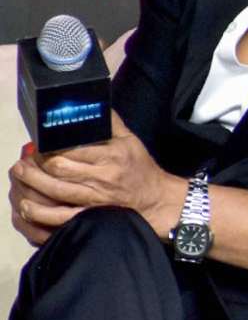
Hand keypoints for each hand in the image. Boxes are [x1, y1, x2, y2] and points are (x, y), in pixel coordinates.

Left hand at [11, 112, 177, 235]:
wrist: (155, 198)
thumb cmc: (140, 168)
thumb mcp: (130, 140)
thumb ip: (110, 122)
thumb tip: (93, 103)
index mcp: (112, 155)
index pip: (72, 148)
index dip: (49, 146)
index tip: (39, 143)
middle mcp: (104, 176)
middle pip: (59, 168)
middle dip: (37, 163)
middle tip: (26, 159)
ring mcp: (97, 197)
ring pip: (56, 190)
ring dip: (33, 183)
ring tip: (21, 174)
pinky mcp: (92, 214)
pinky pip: (61, 216)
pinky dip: (41, 212)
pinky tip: (28, 205)